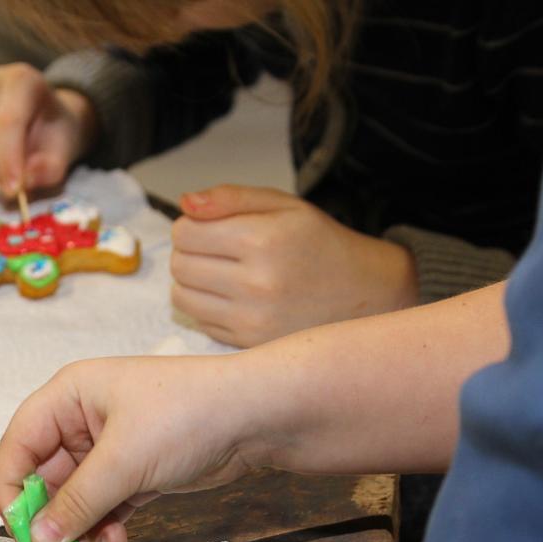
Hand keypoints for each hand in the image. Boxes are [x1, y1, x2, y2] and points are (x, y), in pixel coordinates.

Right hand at [0, 63, 97, 193]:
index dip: (9, 159)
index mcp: (21, 80)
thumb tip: (26, 180)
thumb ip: (50, 168)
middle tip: (14, 183)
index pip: (8, 120)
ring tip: (3, 169)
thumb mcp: (64, 151)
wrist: (41, 121)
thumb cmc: (52, 133)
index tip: (14, 189)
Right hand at [0, 354, 271, 541]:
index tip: (19, 534)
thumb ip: (76, 503)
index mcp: (68, 397)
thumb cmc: (186, 417)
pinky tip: (118, 539)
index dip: (10, 490)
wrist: (257, 417)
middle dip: (50, 519)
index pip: (18, 445)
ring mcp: (110, 448)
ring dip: (79, 527)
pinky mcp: (135, 472)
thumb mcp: (124, 460)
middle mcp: (82, 420)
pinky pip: (102, 506)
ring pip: (74, 498)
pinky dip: (104, 525)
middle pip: (43, 477)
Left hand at [171, 185, 419, 346]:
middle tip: (217, 250)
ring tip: (222, 273)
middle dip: (190, 251)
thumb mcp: (284, 206)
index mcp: (262, 240)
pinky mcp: (249, 343)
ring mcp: (251, 318)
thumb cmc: (320, 244)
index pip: (185, 232)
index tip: (209, 227)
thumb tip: (185, 202)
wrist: (363, 293)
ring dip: (192, 281)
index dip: (190, 224)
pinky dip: (207, 307)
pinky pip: (201, 321)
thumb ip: (231, 198)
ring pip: (182, 296)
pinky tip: (234, 297)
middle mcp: (255, 283)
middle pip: (180, 265)